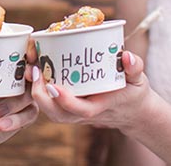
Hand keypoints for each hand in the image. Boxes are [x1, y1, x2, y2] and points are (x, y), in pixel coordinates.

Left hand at [0, 39, 37, 165]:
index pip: (21, 50)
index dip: (30, 47)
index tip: (29, 48)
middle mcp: (11, 79)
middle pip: (35, 70)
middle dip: (35, 70)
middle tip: (26, 73)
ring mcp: (17, 99)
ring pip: (31, 94)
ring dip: (16, 102)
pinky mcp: (19, 118)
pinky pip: (28, 116)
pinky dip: (16, 119)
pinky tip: (0, 124)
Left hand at [30, 50, 150, 132]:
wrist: (132, 111)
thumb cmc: (134, 92)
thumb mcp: (139, 79)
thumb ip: (135, 68)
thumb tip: (127, 56)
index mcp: (101, 106)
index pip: (81, 109)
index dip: (65, 100)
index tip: (52, 85)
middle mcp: (85, 113)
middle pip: (58, 114)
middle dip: (42, 97)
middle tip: (34, 72)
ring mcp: (76, 112)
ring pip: (52, 111)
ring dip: (37, 94)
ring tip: (32, 70)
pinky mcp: (70, 107)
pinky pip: (51, 104)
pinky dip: (40, 91)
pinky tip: (35, 71)